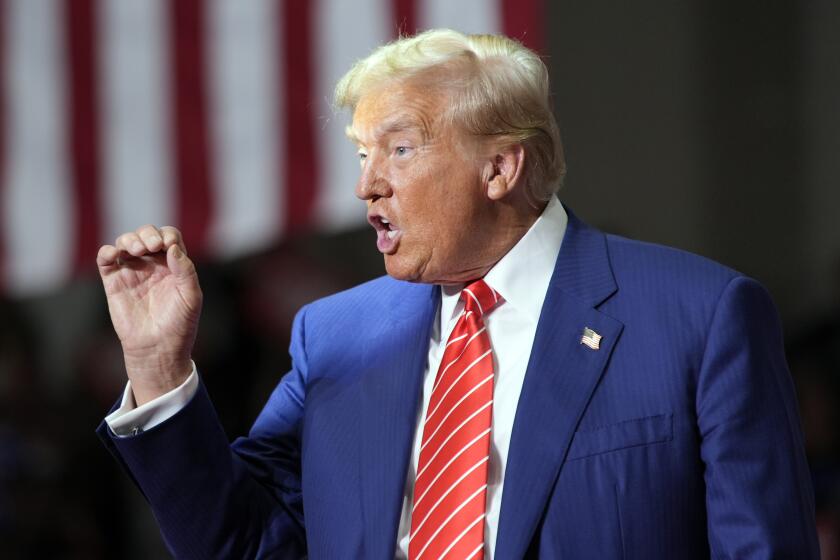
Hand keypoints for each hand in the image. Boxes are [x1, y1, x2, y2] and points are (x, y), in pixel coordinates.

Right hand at [97, 225, 202, 404]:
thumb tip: (172, 247)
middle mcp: (152, 265)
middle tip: (152, 247)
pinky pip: (106, 260)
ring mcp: (132, 272)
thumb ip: (186, 270)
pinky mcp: (114, 283)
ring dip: (129, 239)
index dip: (167, 235)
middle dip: (148, 233)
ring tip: (136, 250)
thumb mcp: (191, 297)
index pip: (169, 237)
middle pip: (146, 234)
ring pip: (125, 242)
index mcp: (174, 265)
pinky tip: (113, 254)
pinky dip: (106, 251)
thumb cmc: (179, 324)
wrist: (158, 348)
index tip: (167, 246)